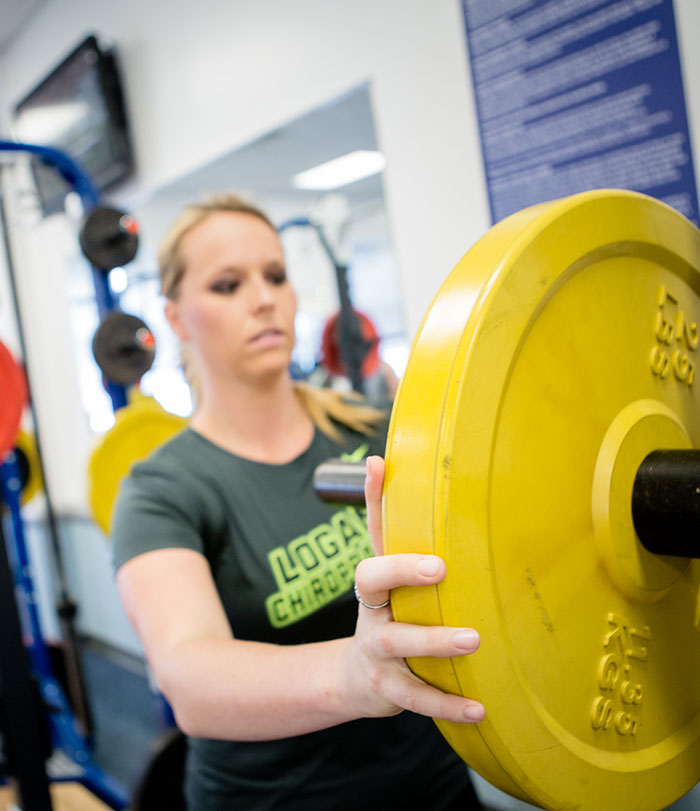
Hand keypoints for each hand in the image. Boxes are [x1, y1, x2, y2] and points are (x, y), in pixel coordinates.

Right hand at [341, 456, 485, 723]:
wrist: (355, 678)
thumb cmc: (387, 615)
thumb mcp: (391, 579)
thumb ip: (399, 533)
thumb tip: (390, 466)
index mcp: (376, 578)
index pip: (371, 530)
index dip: (371, 498)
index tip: (378, 467)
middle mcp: (370, 608)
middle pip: (371, 580)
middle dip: (401, 571)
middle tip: (440, 569)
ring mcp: (376, 648)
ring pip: (397, 642)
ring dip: (433, 641)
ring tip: (472, 640)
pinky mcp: (387, 687)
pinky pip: (415, 697)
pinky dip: (446, 704)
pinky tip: (479, 707)